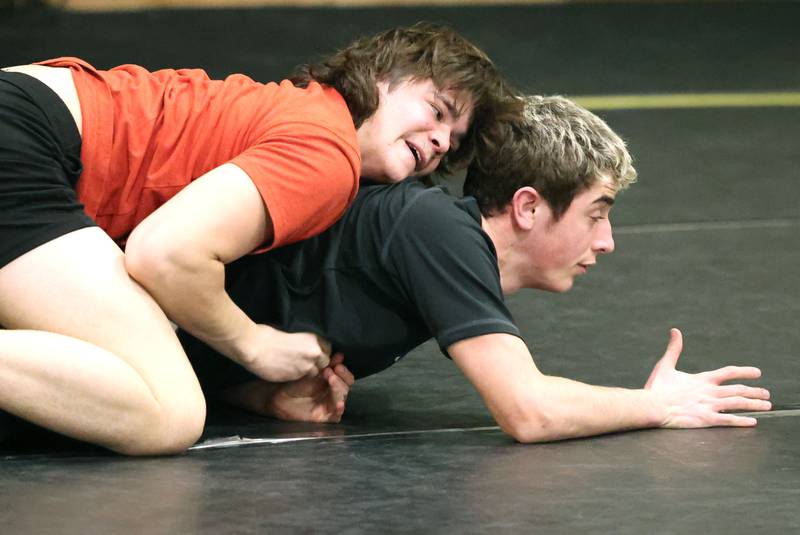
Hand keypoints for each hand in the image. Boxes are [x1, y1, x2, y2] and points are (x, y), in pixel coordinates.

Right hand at [237, 324, 331, 381]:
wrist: (254, 346)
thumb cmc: (269, 335)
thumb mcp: (293, 332)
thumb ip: (306, 342)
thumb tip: (310, 346)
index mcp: (314, 339)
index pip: (328, 349)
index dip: (321, 352)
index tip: (314, 353)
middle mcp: (314, 354)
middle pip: (325, 363)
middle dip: (318, 363)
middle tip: (306, 361)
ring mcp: (305, 367)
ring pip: (315, 373)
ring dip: (309, 371)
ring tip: (297, 366)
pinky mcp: (295, 378)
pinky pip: (302, 379)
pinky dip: (298, 376)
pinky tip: (289, 370)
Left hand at [268, 353, 355, 422]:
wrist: (277, 396)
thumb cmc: (292, 384)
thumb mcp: (310, 373)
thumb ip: (325, 366)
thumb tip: (340, 355)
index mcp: (331, 383)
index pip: (345, 378)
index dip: (344, 370)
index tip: (337, 361)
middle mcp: (332, 394)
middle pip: (346, 387)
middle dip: (342, 377)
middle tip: (332, 370)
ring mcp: (328, 406)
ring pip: (342, 398)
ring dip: (339, 388)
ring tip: (331, 378)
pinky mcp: (324, 418)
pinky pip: (336, 415)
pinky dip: (339, 409)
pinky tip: (339, 403)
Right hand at [645, 328, 770, 427]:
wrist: (652, 406)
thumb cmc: (657, 387)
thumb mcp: (665, 365)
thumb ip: (674, 349)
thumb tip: (675, 331)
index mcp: (702, 379)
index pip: (729, 372)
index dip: (745, 371)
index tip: (757, 373)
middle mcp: (709, 391)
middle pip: (738, 390)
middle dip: (755, 391)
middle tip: (766, 393)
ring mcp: (709, 406)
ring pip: (738, 403)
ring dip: (754, 404)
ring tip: (766, 405)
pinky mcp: (706, 419)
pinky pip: (729, 420)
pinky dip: (742, 420)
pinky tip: (753, 422)